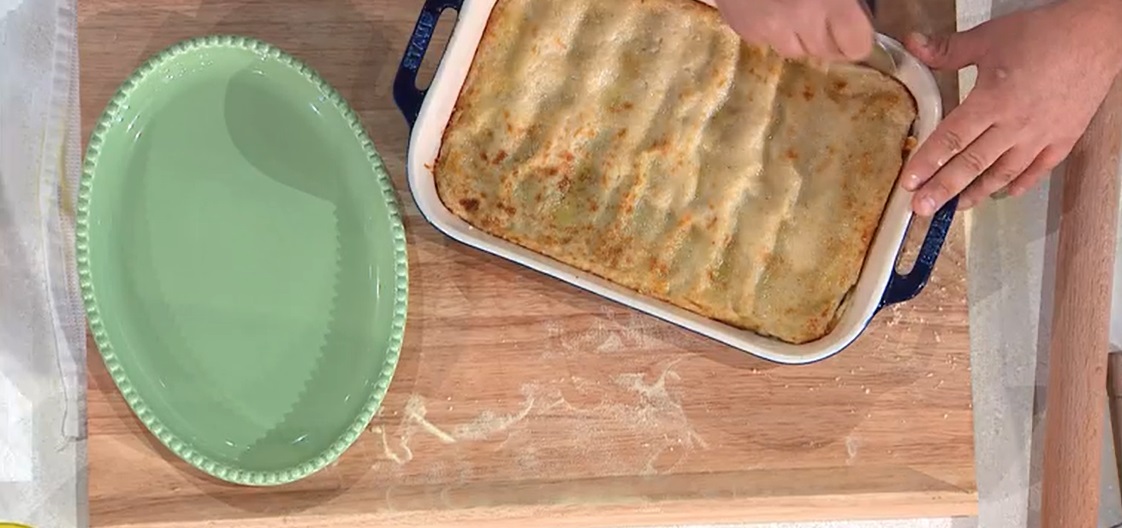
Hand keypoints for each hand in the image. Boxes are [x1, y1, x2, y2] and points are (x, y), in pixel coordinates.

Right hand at [714, 0, 874, 60]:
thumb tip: (856, 10)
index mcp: (829, 0)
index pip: (855, 46)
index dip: (858, 40)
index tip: (856, 31)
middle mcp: (799, 20)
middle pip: (823, 52)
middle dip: (828, 39)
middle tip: (826, 19)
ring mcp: (766, 28)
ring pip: (793, 51)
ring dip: (799, 37)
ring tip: (796, 12)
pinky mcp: (742, 28)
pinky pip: (765, 41)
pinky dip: (772, 29)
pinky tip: (770, 6)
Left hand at [901, 0, 1121, 214]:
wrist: (1099, 35)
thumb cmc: (1045, 34)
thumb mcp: (988, 38)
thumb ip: (947, 49)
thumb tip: (912, 43)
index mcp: (991, 102)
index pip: (952, 139)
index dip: (928, 162)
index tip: (909, 182)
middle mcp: (1014, 126)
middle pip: (972, 164)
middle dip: (943, 189)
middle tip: (922, 209)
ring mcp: (1041, 136)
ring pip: (1002, 173)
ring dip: (976, 192)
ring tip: (955, 207)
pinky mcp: (1063, 138)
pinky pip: (1038, 170)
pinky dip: (1019, 184)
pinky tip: (1002, 193)